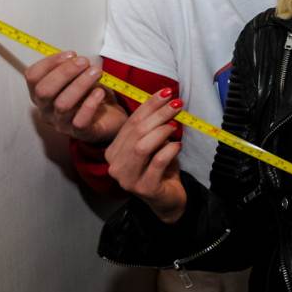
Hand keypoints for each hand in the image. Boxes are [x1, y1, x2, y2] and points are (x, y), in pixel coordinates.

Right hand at [24, 51, 126, 142]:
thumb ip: (71, 68)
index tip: (71, 54)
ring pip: (62, 104)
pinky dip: (90, 104)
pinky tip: (99, 92)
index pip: (33, 77)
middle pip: (44, 91)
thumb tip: (73, 57)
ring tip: (96, 72)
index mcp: (41, 94)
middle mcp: (46, 110)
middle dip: (65, 72)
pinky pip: (80, 121)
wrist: (110, 119)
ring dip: (80, 84)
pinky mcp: (80, 133)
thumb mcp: (78, 78)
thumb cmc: (90, 96)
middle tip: (84, 62)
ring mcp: (61, 123)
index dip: (50, 63)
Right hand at [104, 88, 185, 222]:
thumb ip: (153, 126)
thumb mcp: (154, 144)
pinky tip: (178, 145)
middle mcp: (115, 165)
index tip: (166, 92)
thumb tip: (166, 98)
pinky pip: (157, 162)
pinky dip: (169, 150)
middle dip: (158, 114)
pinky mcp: (144, 188)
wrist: (168, 199)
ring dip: (161, 131)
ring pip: (142, 147)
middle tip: (176, 104)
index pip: (130, 123)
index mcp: (113, 151)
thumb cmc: (160, 168)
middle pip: (136, 132)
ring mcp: (127, 179)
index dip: (149, 105)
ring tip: (175, 125)